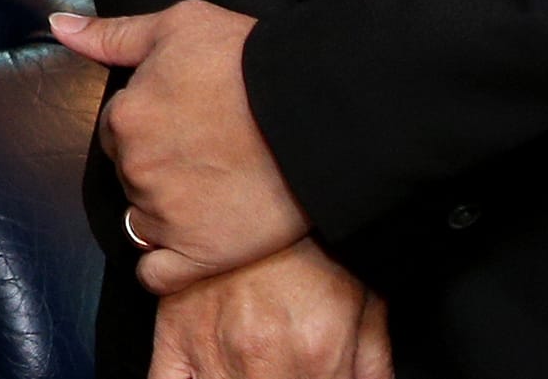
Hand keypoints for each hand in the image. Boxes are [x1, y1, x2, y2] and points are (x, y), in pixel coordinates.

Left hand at [53, 0, 310, 286]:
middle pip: (129, 175)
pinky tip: (186, 250)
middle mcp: (137, 169)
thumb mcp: (178, 24)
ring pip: (141, 222)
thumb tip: (60, 26)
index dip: (149, 126)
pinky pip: (157, 276)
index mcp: (125, 117)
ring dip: (164, 213)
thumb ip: (113, 34)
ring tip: (210, 193)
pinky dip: (165, 267)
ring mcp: (166, 215)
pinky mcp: (202, 254)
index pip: (116, 131)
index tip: (184, 123)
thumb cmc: (251, 59)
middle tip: (205, 154)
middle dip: (157, 167)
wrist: (317, 109)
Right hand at [147, 240, 391, 378]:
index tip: (315, 375)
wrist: (254, 187)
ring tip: (256, 367)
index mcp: (316, 358)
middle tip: (284, 365)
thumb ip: (374, 368)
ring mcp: (212, 352)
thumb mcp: (368, 304)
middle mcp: (262, 361)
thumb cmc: (311, 245)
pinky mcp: (173, 337)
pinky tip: (211, 377)